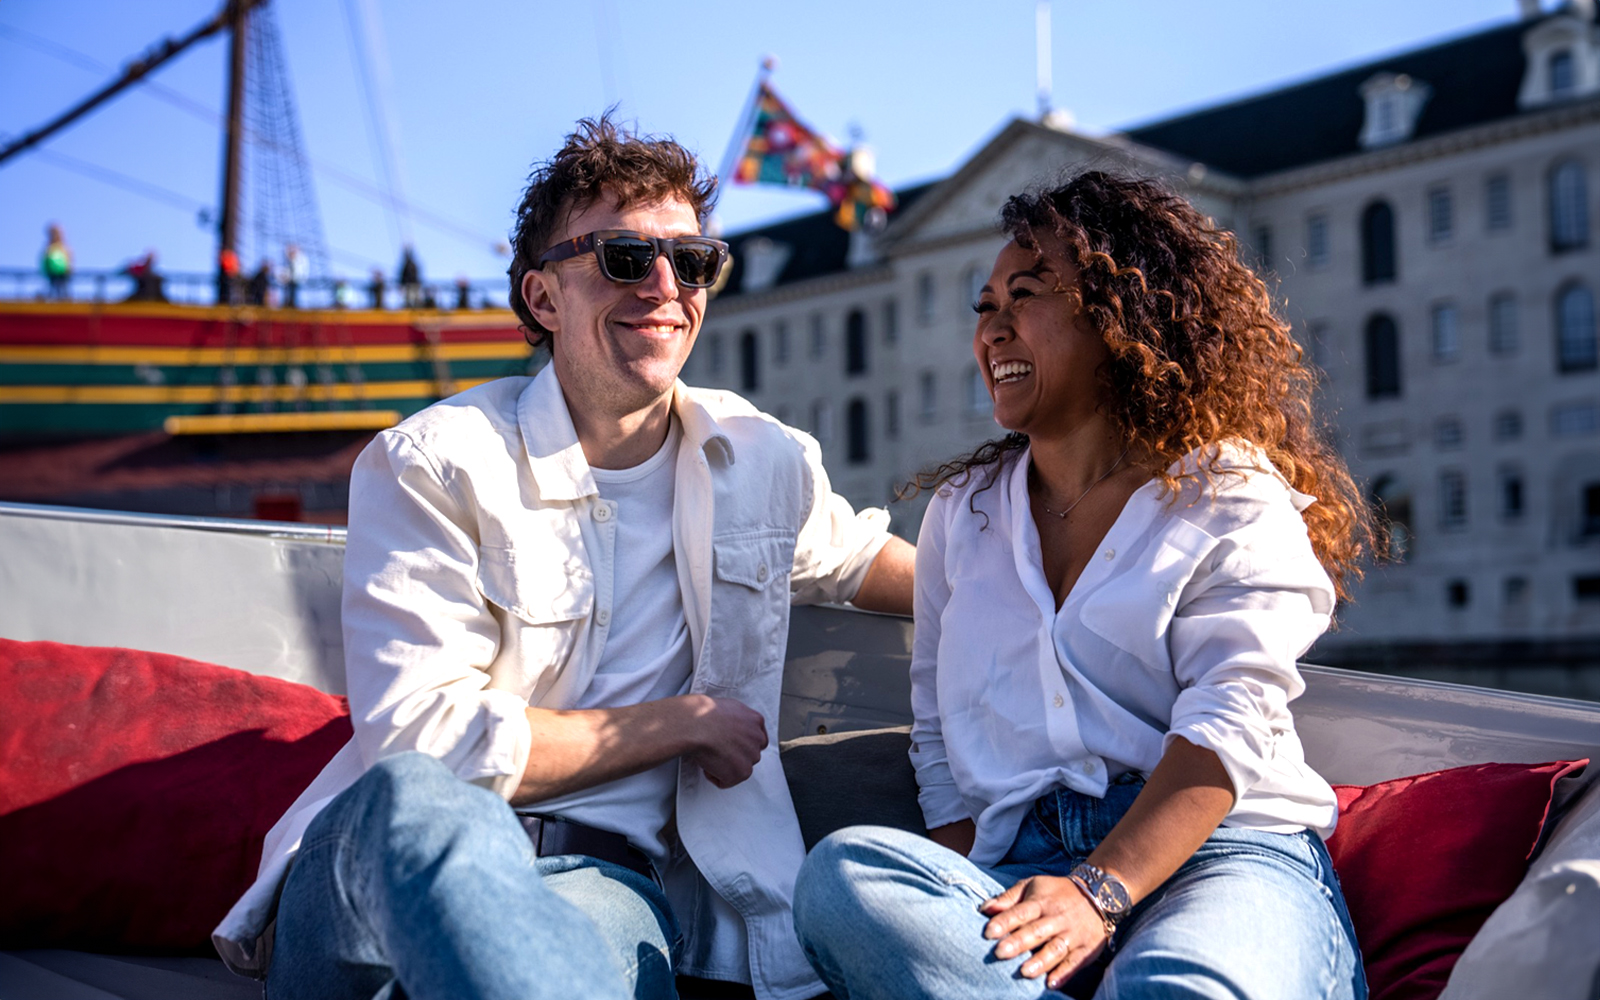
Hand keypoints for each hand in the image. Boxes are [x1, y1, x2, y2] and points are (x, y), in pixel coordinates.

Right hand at [683, 695, 767, 788]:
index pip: (757, 739)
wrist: (697, 724)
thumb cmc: (704, 714)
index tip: (731, 745)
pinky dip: (714, 776)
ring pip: (739, 768)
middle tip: (717, 750)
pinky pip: (727, 781)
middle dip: (734, 756)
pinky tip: (707, 762)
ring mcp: (752, 756)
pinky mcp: (742, 772)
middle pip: (750, 755)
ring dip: (724, 766)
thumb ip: (738, 720)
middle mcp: (758, 738)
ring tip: (710, 754)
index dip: (742, 745)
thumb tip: (732, 727)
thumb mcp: (728, 707)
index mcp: (755, 721)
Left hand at [980, 875, 1107, 989]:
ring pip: (1055, 948)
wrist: (1099, 893)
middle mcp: (1057, 918)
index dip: (1005, 921)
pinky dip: (1064, 973)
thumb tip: (984, 908)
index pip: (1021, 912)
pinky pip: (1075, 962)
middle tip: (999, 953)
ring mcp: (1073, 934)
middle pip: (1036, 931)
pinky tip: (1051, 983)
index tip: (988, 932)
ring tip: (1024, 971)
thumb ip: (1008, 899)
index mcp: (1041, 902)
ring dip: (1040, 961)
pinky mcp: (1086, 948)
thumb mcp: (1032, 885)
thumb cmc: (1056, 893)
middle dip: (1018, 942)